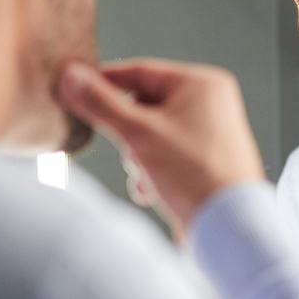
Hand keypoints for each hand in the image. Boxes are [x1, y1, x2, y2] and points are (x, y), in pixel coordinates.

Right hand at [58, 59, 264, 237]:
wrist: (227, 227)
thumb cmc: (194, 174)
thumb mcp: (138, 134)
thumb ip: (101, 103)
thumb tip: (71, 76)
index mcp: (202, 84)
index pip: (140, 72)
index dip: (104, 82)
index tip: (74, 91)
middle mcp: (210, 104)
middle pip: (144, 106)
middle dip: (128, 135)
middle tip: (129, 152)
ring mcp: (209, 133)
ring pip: (150, 135)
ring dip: (138, 158)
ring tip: (148, 176)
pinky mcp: (204, 161)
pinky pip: (165, 156)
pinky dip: (152, 172)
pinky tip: (153, 191)